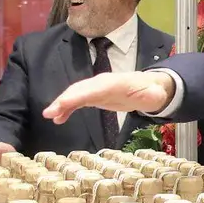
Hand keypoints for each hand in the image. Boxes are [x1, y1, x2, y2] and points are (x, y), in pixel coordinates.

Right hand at [43, 71, 175, 123]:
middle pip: (79, 89)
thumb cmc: (152, 92)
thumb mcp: (155, 95)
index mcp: (114, 83)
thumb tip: (153, 95)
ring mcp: (97, 88)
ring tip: (49, 116)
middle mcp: (102, 83)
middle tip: (49, 112)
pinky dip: (67, 108)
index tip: (64, 104)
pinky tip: (58, 119)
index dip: (78, 96)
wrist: (151, 87)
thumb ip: (152, 96)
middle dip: (64, 100)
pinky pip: (77, 100)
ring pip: (75, 94)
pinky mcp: (95, 95)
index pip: (93, 89)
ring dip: (61, 104)